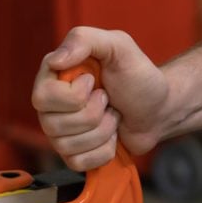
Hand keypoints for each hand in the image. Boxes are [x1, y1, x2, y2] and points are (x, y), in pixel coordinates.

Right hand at [31, 27, 169, 170]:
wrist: (159, 109)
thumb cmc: (137, 76)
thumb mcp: (118, 46)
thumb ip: (85, 40)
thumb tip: (55, 61)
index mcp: (52, 79)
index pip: (42, 97)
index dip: (73, 95)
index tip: (94, 81)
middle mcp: (49, 108)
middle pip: (53, 125)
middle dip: (92, 114)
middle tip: (107, 99)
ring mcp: (59, 135)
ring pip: (67, 145)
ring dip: (103, 131)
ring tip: (112, 116)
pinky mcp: (73, 156)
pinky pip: (79, 162)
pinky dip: (104, 150)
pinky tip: (111, 136)